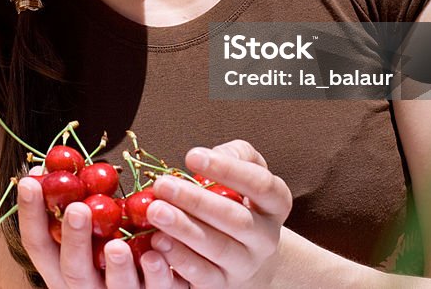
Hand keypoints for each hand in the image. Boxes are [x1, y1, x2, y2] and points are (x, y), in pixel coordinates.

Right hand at [17, 167, 187, 288]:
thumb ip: (74, 207)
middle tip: (77, 209)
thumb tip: (46, 167)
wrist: (150, 287)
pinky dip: (156, 274)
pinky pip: (156, 288)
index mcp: (64, 268)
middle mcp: (87, 287)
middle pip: (73, 270)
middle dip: (74, 240)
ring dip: (116, 266)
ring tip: (116, 246)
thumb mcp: (89, 234)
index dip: (30, 215)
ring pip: (114, 287)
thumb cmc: (113, 253)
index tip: (29, 182)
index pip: (38, 245)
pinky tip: (156, 255)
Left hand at [145, 140, 292, 288]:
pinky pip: (202, 277)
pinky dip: (179, 261)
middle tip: (162, 185)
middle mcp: (266, 239)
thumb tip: (211, 155)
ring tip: (155, 212)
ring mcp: (245, 266)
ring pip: (218, 250)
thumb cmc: (236, 200)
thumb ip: (235, 155)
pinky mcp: (222, 286)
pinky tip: (156, 245)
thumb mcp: (244, 170)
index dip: (228, 169)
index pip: (261, 185)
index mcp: (275, 205)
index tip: (191, 156)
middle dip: (196, 201)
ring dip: (184, 230)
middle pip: (236, 220)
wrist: (242, 253)